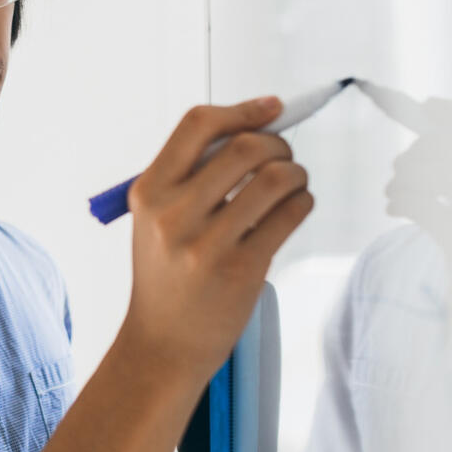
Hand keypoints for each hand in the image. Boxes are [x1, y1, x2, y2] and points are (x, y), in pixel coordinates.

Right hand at [119, 98, 313, 381]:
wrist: (163, 343)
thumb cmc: (166, 274)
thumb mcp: (156, 217)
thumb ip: (191, 174)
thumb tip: (255, 126)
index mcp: (149, 192)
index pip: (198, 125)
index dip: (242, 110)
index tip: (272, 108)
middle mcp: (173, 214)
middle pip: (245, 147)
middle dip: (277, 145)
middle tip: (283, 158)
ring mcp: (207, 243)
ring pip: (275, 178)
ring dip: (296, 173)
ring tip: (292, 185)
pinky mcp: (241, 269)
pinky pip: (290, 214)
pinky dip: (302, 202)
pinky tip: (295, 208)